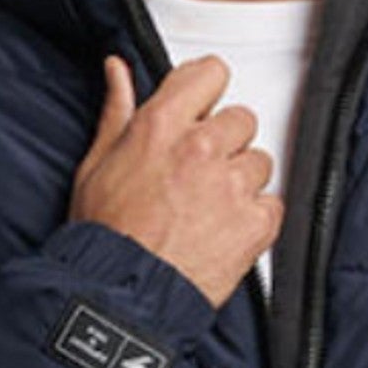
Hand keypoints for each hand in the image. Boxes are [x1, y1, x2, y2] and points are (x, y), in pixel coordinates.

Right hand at [69, 52, 281, 308]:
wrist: (122, 296)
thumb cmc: (106, 236)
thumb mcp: (96, 165)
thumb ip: (117, 112)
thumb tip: (119, 71)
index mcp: (161, 127)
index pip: (210, 74)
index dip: (206, 90)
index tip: (202, 108)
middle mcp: (201, 149)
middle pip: (241, 119)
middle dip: (224, 142)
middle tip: (199, 173)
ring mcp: (232, 186)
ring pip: (259, 161)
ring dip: (241, 180)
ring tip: (209, 208)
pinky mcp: (254, 223)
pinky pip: (272, 204)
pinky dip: (255, 217)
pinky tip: (224, 230)